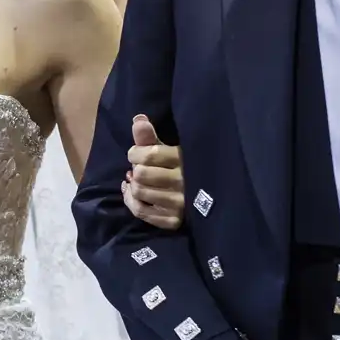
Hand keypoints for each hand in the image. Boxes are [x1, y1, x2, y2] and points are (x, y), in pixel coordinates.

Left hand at [122, 114, 184, 229]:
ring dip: (132, 185)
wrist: (208, 197)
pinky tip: (131, 193)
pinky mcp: (174, 221)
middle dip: (135, 169)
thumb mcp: (168, 149)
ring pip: (139, 192)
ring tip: (136, 180)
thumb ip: (150, 137)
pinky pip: (141, 211)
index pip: (148, 154)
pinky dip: (130, 201)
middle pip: (141, 174)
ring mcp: (179, 204)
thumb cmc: (181, 168)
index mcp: (183, 160)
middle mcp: (183, 182)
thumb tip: (137, 119)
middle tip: (139, 168)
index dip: (134, 153)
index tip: (135, 153)